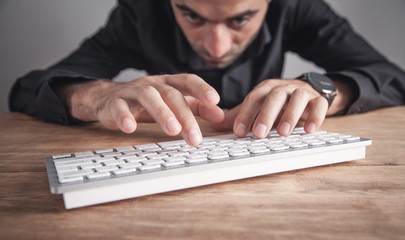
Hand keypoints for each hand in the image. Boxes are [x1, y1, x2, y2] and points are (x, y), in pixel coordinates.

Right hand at [59, 74, 224, 145]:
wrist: (109, 99)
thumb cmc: (147, 102)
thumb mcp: (173, 102)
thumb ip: (197, 107)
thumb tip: (221, 116)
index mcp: (168, 83)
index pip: (187, 81)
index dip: (201, 88)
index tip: (215, 100)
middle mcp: (152, 84)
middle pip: (171, 94)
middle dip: (185, 115)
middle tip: (195, 137)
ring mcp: (133, 92)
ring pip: (148, 97)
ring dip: (162, 113)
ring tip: (172, 130)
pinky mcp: (115, 102)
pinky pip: (119, 107)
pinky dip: (124, 116)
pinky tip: (130, 128)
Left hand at [211, 79, 328, 137]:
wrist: (308, 91)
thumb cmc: (279, 103)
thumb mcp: (259, 107)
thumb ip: (240, 115)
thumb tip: (214, 124)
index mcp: (266, 89)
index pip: (253, 99)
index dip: (245, 114)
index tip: (238, 132)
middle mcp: (284, 88)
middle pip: (274, 97)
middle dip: (266, 115)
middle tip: (259, 133)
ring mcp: (302, 92)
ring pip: (297, 98)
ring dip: (290, 115)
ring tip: (283, 133)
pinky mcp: (318, 99)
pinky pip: (319, 104)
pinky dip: (316, 116)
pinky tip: (309, 130)